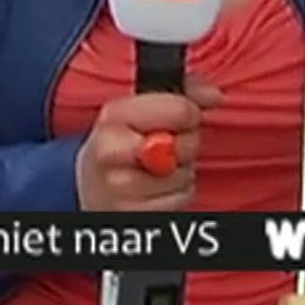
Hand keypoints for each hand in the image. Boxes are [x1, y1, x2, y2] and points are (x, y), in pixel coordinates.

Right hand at [76, 77, 221, 210]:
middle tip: (167, 143)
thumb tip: (213, 95)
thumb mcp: (140, 106)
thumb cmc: (122, 141)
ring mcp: (120, 187)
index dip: (190, 113)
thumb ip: (182, 91)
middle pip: (184, 145)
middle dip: (185, 143)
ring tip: (159, 166)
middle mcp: (112, 151)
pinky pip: (182, 199)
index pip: (179, 110)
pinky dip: (178, 193)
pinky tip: (158, 187)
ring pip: (185, 174)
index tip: (183, 116)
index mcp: (114, 116)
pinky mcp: (134, 213)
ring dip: (181, 170)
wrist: (91, 185)